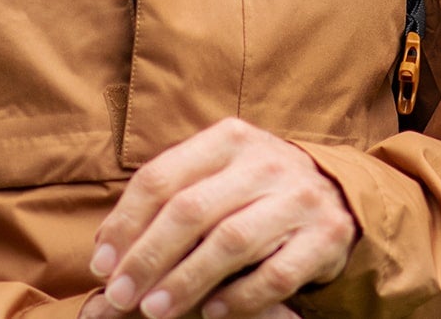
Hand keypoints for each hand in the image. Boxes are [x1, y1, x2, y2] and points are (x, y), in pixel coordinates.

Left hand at [79, 120, 355, 318]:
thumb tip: (106, 250)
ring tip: (155, 310)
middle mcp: (265, 162)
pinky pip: (277, 273)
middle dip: (148, 257)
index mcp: (228, 139)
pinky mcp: (326, 236)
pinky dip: (241, 297)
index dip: (126, 223)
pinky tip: (214, 311)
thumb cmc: (255, 189)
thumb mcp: (215, 175)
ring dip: (186, 280)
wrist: (338, 192)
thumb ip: (166, 201)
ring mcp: (299, 198)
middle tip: (120, 296)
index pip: (162, 177)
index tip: (102, 264)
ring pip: (231, 241)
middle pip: (191, 210)